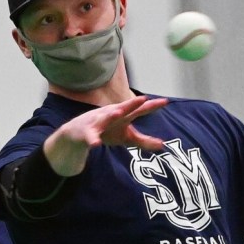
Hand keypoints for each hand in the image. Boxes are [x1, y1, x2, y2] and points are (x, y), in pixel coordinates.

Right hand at [45, 95, 167, 175]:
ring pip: (105, 118)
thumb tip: (163, 145)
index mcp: (123, 116)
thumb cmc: (107, 132)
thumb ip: (144, 141)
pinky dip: (93, 140)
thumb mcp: (127, 138)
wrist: (77, 134)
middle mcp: (111, 115)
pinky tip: (96, 144)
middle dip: (132, 103)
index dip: (152, 105)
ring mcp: (98, 122)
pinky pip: (90, 137)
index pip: (139, 110)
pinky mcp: (87, 133)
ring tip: (118, 113)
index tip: (165, 101)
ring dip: (111, 115)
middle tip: (143, 98)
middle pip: (123, 108)